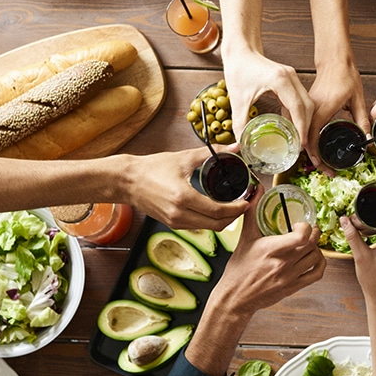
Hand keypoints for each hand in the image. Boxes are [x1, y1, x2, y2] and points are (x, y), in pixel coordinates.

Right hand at [126, 148, 247, 230]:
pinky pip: (198, 226)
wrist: (128, 181)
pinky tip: (216, 208)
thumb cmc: (152, 168)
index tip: (248, 201)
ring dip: (223, 220)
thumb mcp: (184, 158)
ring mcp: (175, 222)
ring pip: (208, 228)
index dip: (237, 209)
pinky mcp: (172, 224)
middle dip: (235, 216)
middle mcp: (179, 214)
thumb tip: (235, 148)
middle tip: (244, 204)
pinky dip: (210, 220)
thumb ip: (212, 152)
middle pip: (217, 225)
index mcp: (184, 198)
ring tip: (233, 205)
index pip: (218, 211)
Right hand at [214, 193, 326, 317]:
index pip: (301, 237)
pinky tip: (314, 258)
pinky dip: (320, 264)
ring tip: (309, 242)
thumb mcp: (245, 237)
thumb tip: (256, 190)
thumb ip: (253, 211)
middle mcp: (283, 264)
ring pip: (316, 258)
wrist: (236, 296)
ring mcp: (290, 277)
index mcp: (271, 250)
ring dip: (316, 247)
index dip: (306, 227)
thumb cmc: (239, 269)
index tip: (299, 224)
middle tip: (309, 228)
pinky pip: (316, 274)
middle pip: (311, 244)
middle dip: (314, 233)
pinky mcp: (293, 287)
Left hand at [224, 50, 313, 144]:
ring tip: (297, 137)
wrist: (240, 50)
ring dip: (303, 120)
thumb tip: (240, 144)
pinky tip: (289, 124)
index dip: (301, 127)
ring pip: (306, 102)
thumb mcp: (238, 100)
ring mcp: (292, 77)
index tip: (301, 143)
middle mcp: (290, 77)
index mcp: (280, 81)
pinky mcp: (289, 79)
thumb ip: (239, 124)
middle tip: (300, 144)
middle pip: (308, 106)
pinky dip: (298, 112)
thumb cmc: (239, 69)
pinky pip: (299, 99)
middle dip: (306, 126)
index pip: (298, 108)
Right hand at [306, 57, 368, 170]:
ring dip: (310, 149)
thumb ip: (362, 119)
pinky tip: (317, 146)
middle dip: (314, 158)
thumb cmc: (344, 75)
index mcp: (322, 109)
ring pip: (302, 134)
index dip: (316, 156)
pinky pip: (304, 126)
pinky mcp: (307, 107)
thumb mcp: (358, 99)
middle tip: (326, 170)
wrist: (334, 60)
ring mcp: (307, 108)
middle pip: (305, 140)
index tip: (323, 166)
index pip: (312, 139)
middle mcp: (310, 110)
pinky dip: (308, 138)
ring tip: (322, 162)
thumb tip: (368, 137)